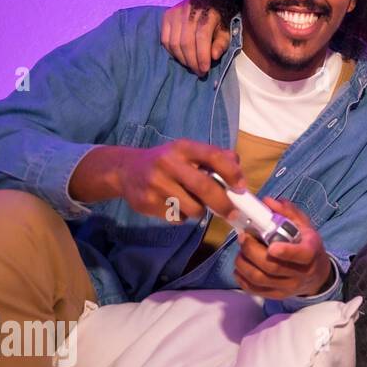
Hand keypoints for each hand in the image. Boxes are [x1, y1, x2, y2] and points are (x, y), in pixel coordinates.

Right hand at [114, 139, 243, 219]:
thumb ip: (213, 157)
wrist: (125, 170)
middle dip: (223, 204)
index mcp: (183, 147)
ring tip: (192, 202)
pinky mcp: (147, 203)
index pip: (214, 156)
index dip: (232, 173)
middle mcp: (168, 163)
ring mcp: (156, 184)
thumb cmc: (166, 161)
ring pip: (193, 208)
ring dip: (200, 210)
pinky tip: (173, 205)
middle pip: (204, 187)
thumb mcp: (187, 151)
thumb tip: (237, 168)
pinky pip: (177, 218)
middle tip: (233, 213)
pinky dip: (182, 216)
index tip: (241, 188)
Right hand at [161, 0, 227, 75]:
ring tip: (192, 66)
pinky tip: (182, 57)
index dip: (202, 56)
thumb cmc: (219, 17)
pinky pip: (165, 39)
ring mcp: (175, 12)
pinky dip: (172, 52)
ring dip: (182, 59)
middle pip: (186, 42)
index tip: (205, 70)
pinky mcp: (166, 15)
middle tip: (199, 72)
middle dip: (192, 61)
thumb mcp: (226, 29)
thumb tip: (213, 56)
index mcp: (208, 12)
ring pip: (174, 42)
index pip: (202, 37)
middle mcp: (189, 10)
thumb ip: (222, 42)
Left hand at [233, 198, 331, 298]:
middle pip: (272, 266)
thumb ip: (287, 213)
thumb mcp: (304, 226)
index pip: (301, 255)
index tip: (272, 246)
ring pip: (259, 279)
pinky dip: (242, 278)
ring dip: (243, 263)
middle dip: (251, 250)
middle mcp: (300, 273)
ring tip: (241, 251)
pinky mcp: (276, 295)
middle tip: (243, 237)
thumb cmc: (307, 246)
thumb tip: (267, 202)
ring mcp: (287, 286)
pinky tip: (240, 267)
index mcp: (310, 252)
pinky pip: (254, 290)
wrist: (317, 275)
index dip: (286, 251)